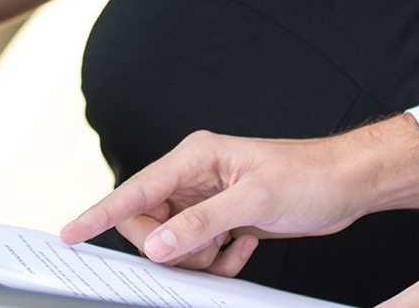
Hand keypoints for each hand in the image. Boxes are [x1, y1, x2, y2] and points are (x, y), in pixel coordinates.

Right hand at [60, 117, 418, 273]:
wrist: (347, 183)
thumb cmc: (308, 178)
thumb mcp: (255, 203)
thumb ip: (201, 224)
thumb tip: (159, 246)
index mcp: (194, 158)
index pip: (135, 190)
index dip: (100, 214)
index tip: (71, 234)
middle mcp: (194, 175)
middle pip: (150, 223)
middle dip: (171, 248)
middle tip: (205, 252)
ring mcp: (207, 197)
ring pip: (173, 241)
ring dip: (197, 258)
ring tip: (231, 249)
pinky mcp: (221, 216)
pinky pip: (197, 249)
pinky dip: (217, 259)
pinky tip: (244, 247)